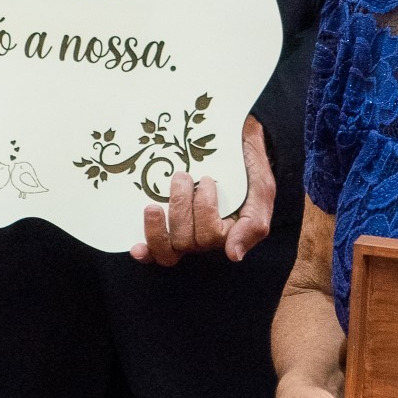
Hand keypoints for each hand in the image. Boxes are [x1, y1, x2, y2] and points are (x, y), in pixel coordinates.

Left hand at [130, 115, 273, 264]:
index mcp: (227, 232)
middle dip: (181, 208)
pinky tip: (136, 248)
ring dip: (158, 227)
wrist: (233, 141)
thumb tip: (233, 255)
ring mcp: (182, 232)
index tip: (206, 180)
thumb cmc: (247, 167)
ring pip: (168, 249)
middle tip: (182, 177)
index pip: (210, 237)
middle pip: (185, 243)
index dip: (204, 210)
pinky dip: (145, 253)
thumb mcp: (260, 191)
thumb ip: (253, 224)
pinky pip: (153, 252)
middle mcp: (203, 236)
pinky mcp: (163, 226)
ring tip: (153, 205)